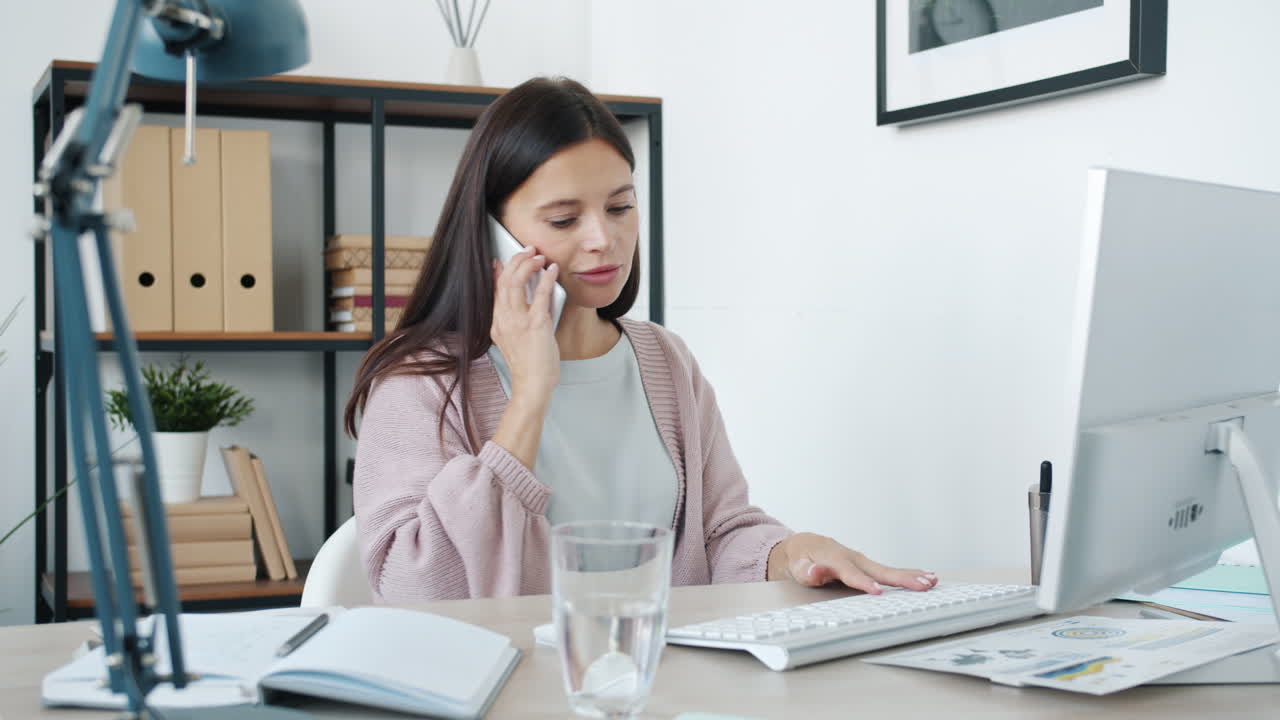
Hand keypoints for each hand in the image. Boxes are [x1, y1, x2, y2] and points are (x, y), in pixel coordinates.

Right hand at [490, 248, 560, 404]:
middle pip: (504, 281)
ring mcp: (518, 322)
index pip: (495, 291)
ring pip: (516, 283)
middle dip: (516, 261)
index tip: (501, 259)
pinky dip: (547, 279)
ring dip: (528, 265)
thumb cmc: (529, 367)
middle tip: (528, 251)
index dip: (498, 272)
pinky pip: (540, 295)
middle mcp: (504, 320)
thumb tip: (526, 303)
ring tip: (538, 256)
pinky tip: (552, 270)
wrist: (532, 386)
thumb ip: (515, 322)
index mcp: (497, 324)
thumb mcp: (514, 342)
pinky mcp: (536, 325)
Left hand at [767, 532, 936, 593]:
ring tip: (932, 580)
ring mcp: (863, 561)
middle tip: (922, 584)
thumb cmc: (802, 559)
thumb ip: (806, 570)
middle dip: (900, 578)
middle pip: (879, 570)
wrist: (806, 546)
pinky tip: (926, 577)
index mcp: (836, 559)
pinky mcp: (869, 566)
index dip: (864, 582)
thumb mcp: (797, 566)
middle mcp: (854, 558)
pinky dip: (908, 574)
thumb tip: (813, 572)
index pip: (851, 573)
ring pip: (888, 570)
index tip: (877, 591)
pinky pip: (889, 571)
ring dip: (910, 575)